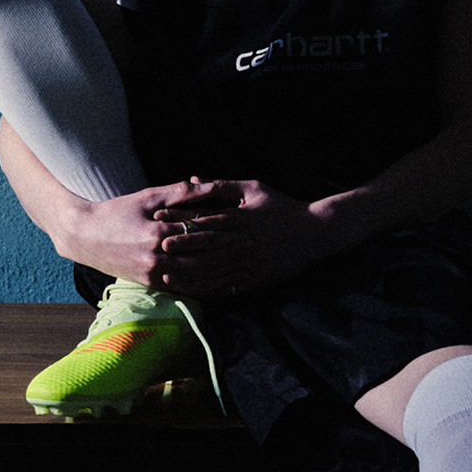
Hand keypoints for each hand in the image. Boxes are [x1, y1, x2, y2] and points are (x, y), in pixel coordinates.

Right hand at [63, 178, 233, 287]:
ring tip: (242, 268)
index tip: (247, 226)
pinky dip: (203, 286)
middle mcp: (157, 256)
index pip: (199, 230)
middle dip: (228, 253)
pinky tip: (220, 283)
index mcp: (158, 231)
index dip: (225, 229)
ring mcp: (153, 273)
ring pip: (196, 276)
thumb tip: (208, 185)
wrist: (85, 236)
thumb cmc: (117, 211)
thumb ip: (180, 193)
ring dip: (220, 273)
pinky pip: (183, 287)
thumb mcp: (148, 196)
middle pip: (202, 256)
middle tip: (252, 249)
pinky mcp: (150, 284)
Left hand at [153, 179, 336, 296]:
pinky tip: (193, 291)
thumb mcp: (255, 188)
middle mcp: (242, 241)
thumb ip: (222, 185)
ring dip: (188, 274)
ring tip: (167, 276)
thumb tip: (193, 180)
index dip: (179, 221)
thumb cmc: (283, 207)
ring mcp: (248, 262)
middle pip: (204, 247)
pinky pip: (228, 286)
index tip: (158, 222)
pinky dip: (208, 289)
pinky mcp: (255, 278)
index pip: (203, 219)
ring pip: (213, 270)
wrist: (315, 233)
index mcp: (240, 217)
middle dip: (179, 250)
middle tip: (155, 252)